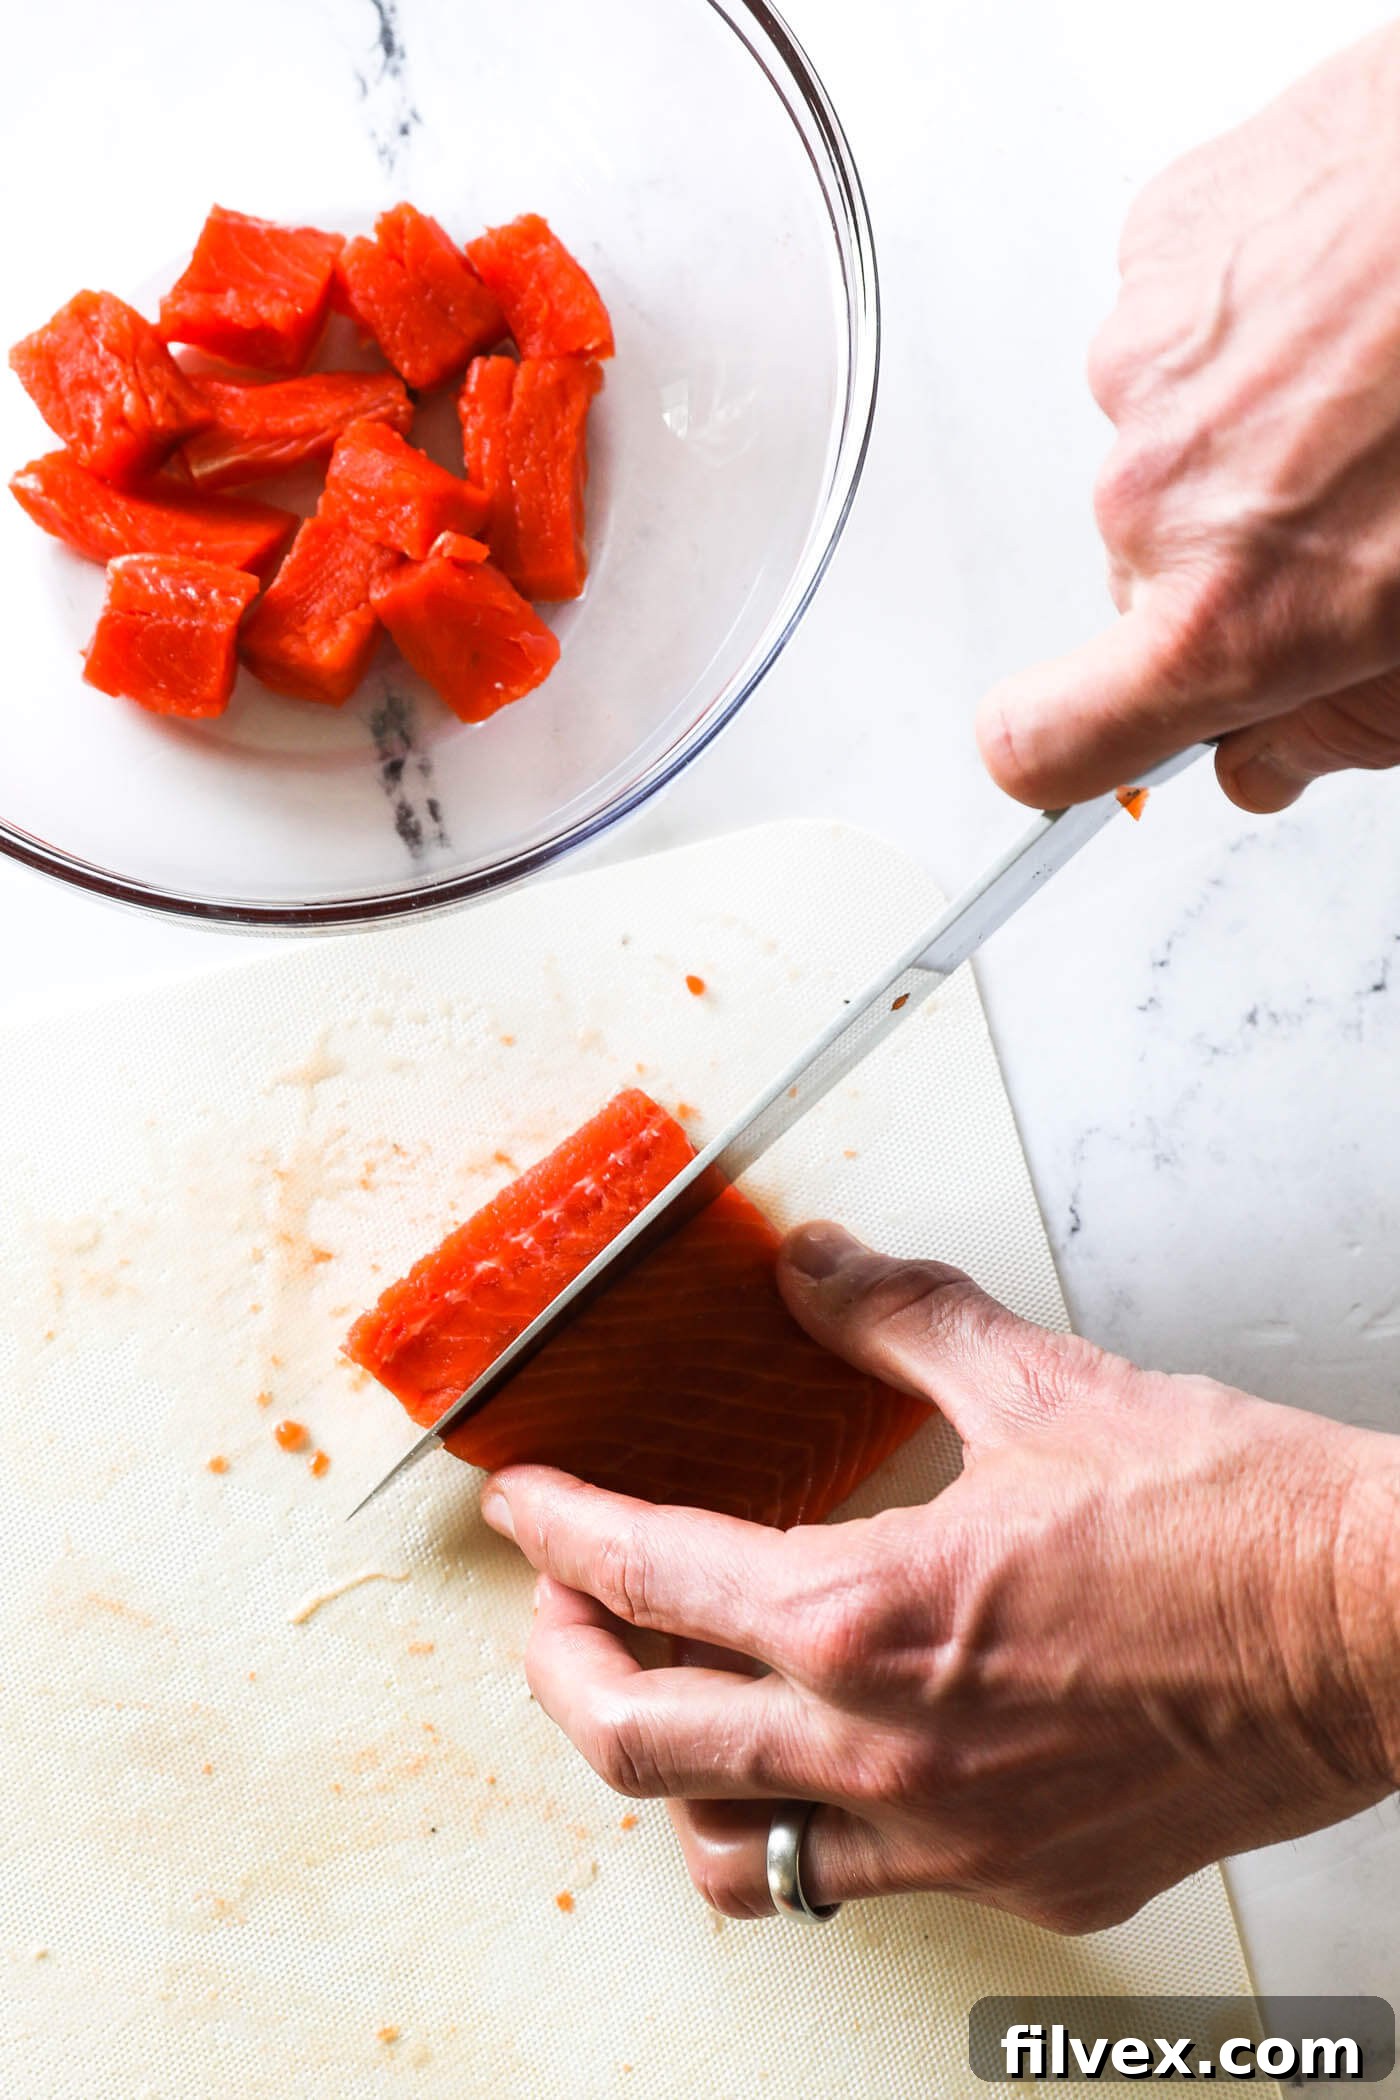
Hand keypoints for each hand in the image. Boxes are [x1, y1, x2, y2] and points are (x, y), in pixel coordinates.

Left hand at [481, 1224, 1398, 1927]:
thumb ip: (894, 1319)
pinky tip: (825, 1765)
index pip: (648, 1573)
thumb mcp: (1038, 1381)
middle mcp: (886, 1750)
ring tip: (670, 1700)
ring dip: (669, 1776)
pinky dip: (807, 1826)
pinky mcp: (1023, 1883)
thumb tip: (814, 1267)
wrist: (1377, 1629)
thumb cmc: (1230, 1517)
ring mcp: (950, 1838)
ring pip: (732, 1856)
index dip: (560, 1532)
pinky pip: (861, 1883)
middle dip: (559, 1664)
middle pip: (633, 1741)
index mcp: (869, 1615)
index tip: (525, 1506)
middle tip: (555, 1607)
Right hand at [976, 27, 1399, 814]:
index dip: (1053, 747)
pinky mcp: (1165, 238)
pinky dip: (1252, 315)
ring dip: (1250, 420)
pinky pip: (1181, 318)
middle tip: (1362, 490)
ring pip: (1167, 436)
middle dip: (1232, 547)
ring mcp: (1149, 359)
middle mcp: (1160, 493)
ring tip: (1377, 369)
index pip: (1041, 737)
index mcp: (1228, 612)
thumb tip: (1267, 757)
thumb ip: (1344, 725)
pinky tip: (1354, 294)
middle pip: (1143, 568)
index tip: (1072, 740)